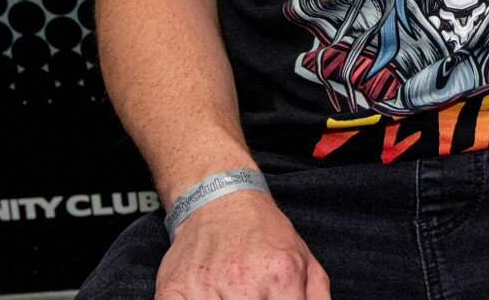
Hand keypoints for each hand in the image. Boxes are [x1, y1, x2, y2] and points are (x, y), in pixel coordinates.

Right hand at [156, 189, 328, 299]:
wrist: (219, 198)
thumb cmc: (262, 231)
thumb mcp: (304, 257)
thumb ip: (316, 297)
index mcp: (281, 274)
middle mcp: (243, 282)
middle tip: (251, 297)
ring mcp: (205, 288)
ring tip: (231, 295)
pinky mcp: (172, 290)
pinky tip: (206, 299)